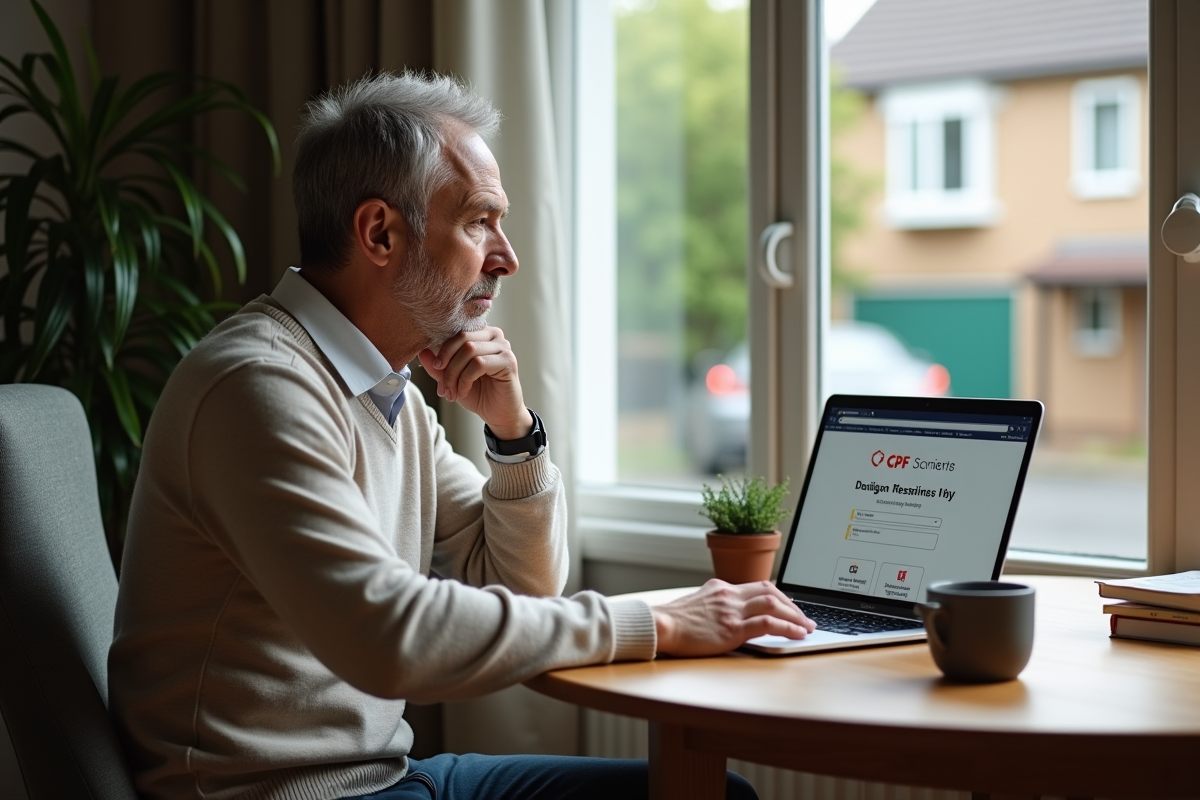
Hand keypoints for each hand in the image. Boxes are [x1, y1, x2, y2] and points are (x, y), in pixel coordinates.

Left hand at [418, 327, 531, 438]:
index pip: (456, 331)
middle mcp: (494, 335)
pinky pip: (478, 363)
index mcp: (481, 334)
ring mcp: (503, 347)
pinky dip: (465, 380)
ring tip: (453, 392)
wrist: (498, 414)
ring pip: (469, 350)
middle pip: (462, 338)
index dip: (442, 350)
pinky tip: (464, 391)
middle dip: (447, 363)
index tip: (436, 369)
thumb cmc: (478, 394)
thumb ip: (437, 365)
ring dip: (454, 374)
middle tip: (443, 385)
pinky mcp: (508, 361)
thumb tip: (421, 352)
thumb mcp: (452, 378)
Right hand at [651, 579, 814, 656]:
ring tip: (807, 627)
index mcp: (721, 587)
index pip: (758, 586)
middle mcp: (729, 595)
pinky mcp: (732, 628)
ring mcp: (731, 610)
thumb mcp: (696, 604)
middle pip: (770, 591)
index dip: (779, 597)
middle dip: (792, 605)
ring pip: (774, 604)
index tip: (790, 607)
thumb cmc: (672, 621)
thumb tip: (725, 613)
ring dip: (795, 616)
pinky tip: (797, 634)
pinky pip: (768, 623)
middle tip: (805, 618)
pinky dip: (788, 627)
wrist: (659, 626)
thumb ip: (714, 604)